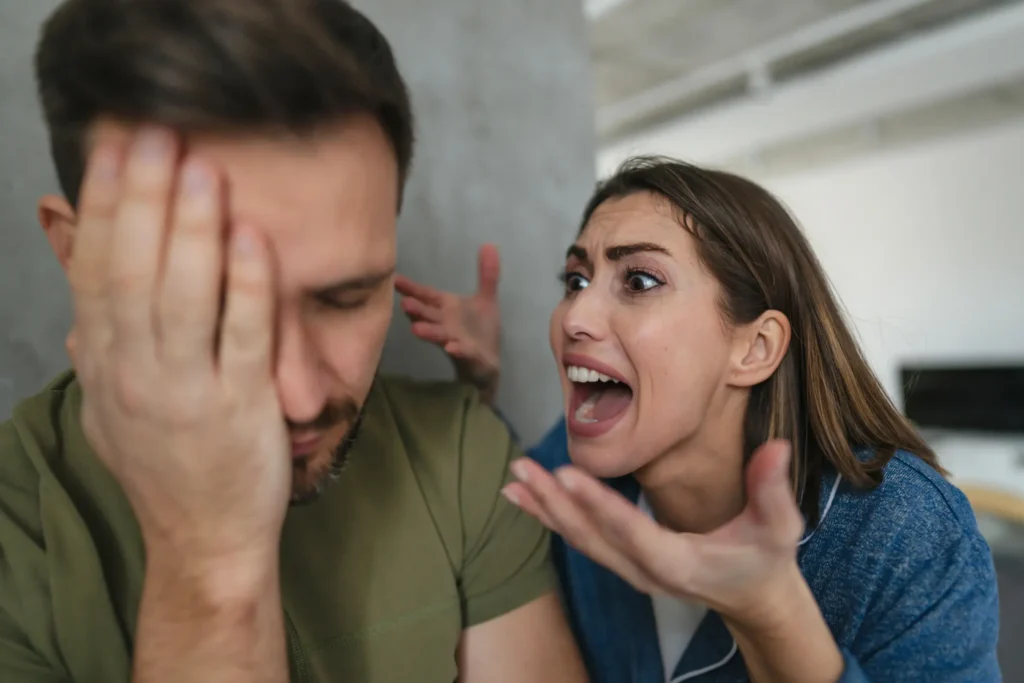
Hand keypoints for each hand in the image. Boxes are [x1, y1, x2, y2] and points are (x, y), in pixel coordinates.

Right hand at [67, 128, 289, 577]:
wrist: (203, 538)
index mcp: (105, 362)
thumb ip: (97, 339)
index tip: (112, 145)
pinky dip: (248, 287)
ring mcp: (188, 391)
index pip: (96, 268)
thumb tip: (79, 279)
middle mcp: (137, 372)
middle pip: (133, 272)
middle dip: (141, 199)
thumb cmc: (164, 463)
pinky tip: (252, 238)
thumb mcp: (111, 401)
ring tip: (200, 168)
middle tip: (154, 132)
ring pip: (183, 299)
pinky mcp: (242, 409)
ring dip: (189, 230)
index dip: (104, 204)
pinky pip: (244, 340)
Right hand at [395, 244, 501, 402]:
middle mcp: (446, 324)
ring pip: (439, 335)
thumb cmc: (480, 329)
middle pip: (429, 315)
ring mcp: (454, 340)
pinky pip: (461, 352)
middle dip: (417, 310)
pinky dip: (457, 350)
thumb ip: (487, 274)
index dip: (412, 288)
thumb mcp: (486, 299)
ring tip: (416, 328)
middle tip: (404, 303)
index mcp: (447, 308)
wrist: (488, 362)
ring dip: (429, 331)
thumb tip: (489, 244)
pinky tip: (452, 348)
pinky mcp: (468, 356)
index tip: (394, 278)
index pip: (427, 295)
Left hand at [504, 440, 805, 627]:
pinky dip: (552, 518)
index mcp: (681, 563)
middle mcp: (647, 571)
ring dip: (545, 509)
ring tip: (514, 481)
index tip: (567, 474)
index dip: (599, 505)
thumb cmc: (764, 559)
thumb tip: (776, 447)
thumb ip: (773, 488)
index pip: (633, 533)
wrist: (755, 598)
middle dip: (556, 502)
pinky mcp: (624, 563)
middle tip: (525, 469)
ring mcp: (632, 571)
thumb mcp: (779, 526)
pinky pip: (582, 540)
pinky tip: (526, 498)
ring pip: (581, 540)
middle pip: (594, 537)